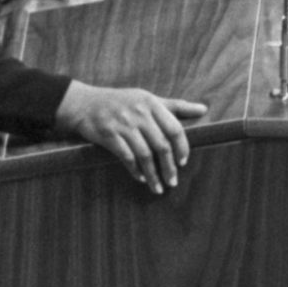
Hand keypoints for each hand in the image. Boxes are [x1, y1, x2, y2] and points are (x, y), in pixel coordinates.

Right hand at [54, 82, 204, 194]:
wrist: (84, 103)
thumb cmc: (121, 101)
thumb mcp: (147, 98)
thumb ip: (175, 105)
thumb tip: (203, 109)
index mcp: (151, 103)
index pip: (174, 128)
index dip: (182, 147)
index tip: (183, 162)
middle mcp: (139, 112)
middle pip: (161, 145)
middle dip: (169, 167)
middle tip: (173, 182)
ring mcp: (123, 124)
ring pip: (144, 155)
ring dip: (153, 175)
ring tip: (158, 188)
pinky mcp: (109, 135)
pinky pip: (126, 157)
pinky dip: (135, 170)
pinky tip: (140, 178)